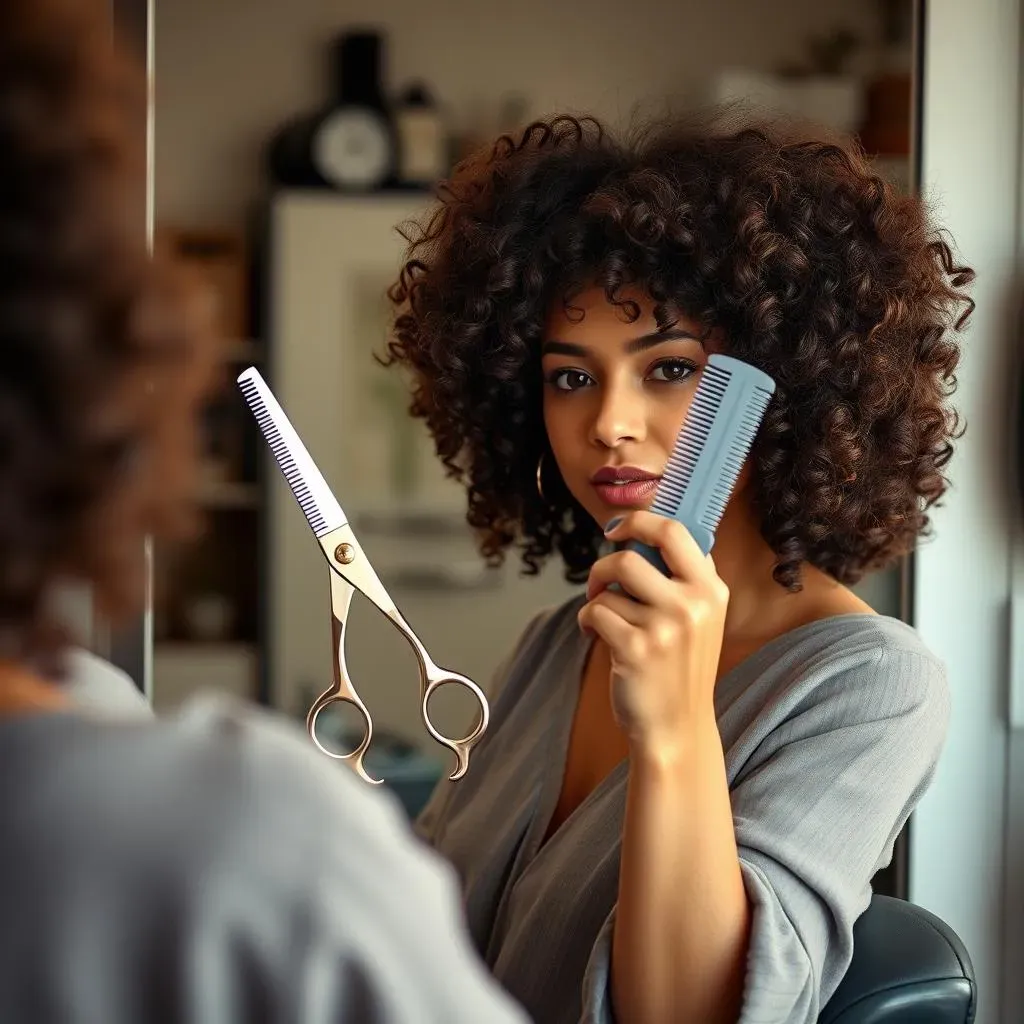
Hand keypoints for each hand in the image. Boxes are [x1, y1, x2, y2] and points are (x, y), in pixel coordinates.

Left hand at [577, 511, 728, 753]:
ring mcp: (666, 627)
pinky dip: (587, 622)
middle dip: (603, 564)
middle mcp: (693, 604)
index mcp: (711, 589)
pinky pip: (595, 612)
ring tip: (601, 615)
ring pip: (608, 586)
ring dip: (595, 598)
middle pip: (630, 555)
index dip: (638, 521)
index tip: (616, 531)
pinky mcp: (636, 649)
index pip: (675, 531)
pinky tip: (595, 636)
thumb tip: (643, 532)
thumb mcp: (700, 618)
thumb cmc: (678, 667)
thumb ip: (682, 577)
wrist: (676, 727)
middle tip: (600, 582)